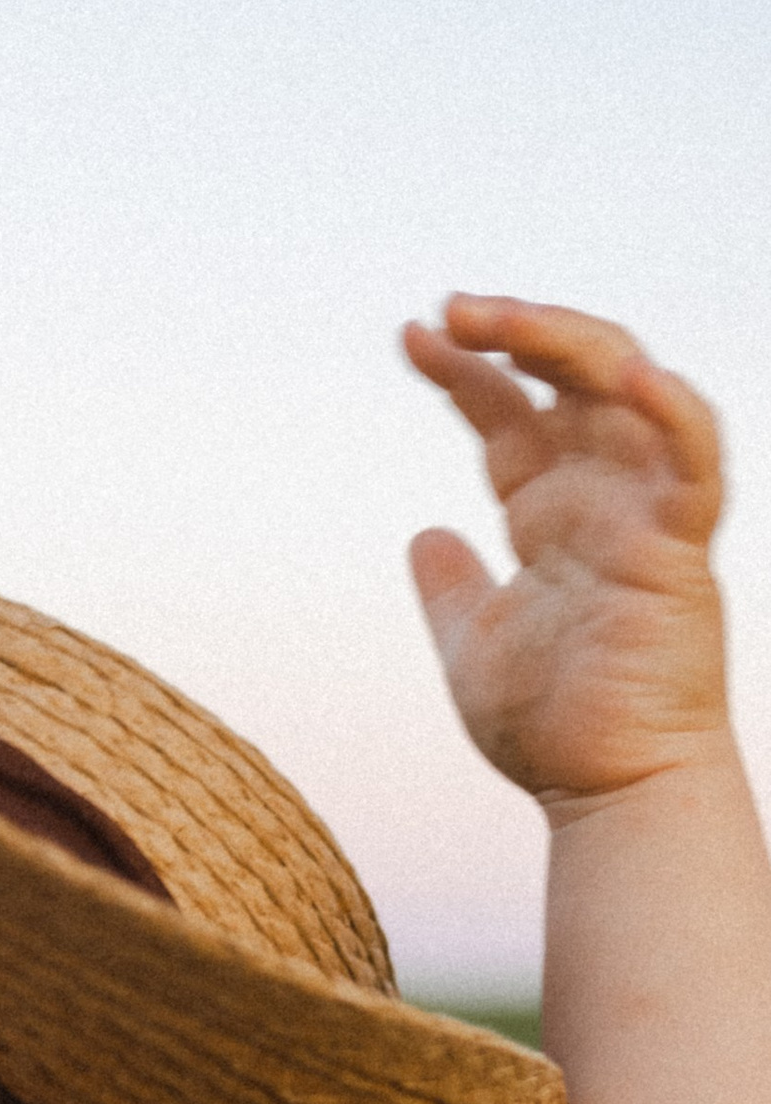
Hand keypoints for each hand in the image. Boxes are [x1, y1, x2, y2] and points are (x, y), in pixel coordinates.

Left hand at [405, 296, 729, 805]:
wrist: (608, 795)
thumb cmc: (553, 729)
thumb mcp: (472, 643)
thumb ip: (449, 588)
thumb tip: (422, 535)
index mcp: (552, 514)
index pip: (511, 414)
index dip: (465, 371)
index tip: (410, 336)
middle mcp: (601, 498)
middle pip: (569, 379)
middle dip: (513, 331)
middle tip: (447, 308)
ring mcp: (644, 514)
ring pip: (627, 391)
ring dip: (565, 343)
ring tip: (492, 316)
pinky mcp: (681, 550)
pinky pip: (693, 463)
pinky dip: (671, 413)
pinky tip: (631, 373)